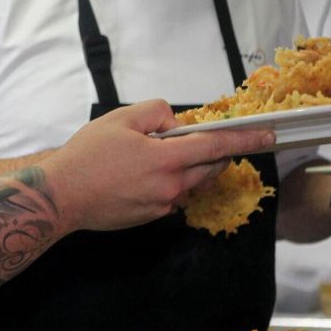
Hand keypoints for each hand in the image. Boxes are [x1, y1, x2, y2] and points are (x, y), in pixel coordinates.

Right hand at [48, 99, 275, 231]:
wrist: (62, 196)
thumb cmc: (86, 156)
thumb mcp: (120, 118)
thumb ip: (157, 113)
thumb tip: (177, 124)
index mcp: (166, 158)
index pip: (216, 145)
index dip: (245, 139)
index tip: (268, 136)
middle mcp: (171, 185)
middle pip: (210, 166)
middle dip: (214, 152)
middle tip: (203, 140)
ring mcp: (163, 205)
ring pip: (192, 182)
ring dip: (190, 167)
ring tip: (161, 156)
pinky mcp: (153, 217)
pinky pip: (174, 196)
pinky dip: (169, 182)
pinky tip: (141, 176)